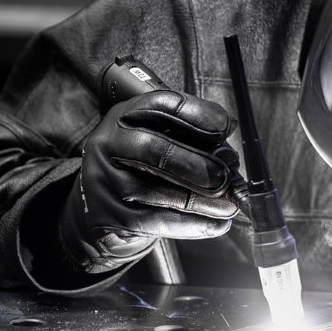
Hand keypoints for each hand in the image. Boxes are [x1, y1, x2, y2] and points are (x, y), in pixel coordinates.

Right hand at [60, 90, 238, 273]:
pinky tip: (216, 224)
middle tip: (226, 177)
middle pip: (151, 150)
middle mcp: (108, 144)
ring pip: (153, 192)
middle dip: (195, 164)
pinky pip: (153, 222)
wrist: (102, 201)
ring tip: (229, 205)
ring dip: (200, 202)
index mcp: (125, 115)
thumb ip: (192, 131)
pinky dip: (190, 225)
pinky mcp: (106, 215)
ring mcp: (102, 181)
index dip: (197, 115)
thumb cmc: (142, 164)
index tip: (225, 129)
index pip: (160, 105)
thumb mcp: (160, 135)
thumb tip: (229, 128)